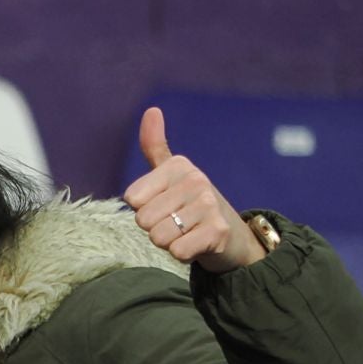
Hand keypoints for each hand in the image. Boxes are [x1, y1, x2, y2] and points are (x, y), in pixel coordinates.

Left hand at [122, 106, 266, 274]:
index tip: (163, 205)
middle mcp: (195, 181)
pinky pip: (177, 251)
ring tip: (186, 232)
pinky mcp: (217, 232)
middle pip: (143, 220)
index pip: (132, 198)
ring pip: (158, 237)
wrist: (230, 234)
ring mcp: (208, 206)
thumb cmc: (190, 203)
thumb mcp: (171, 173)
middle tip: (176, 222)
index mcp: (178, 166)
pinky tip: (196, 244)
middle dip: (154, 227)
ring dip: (168, 242)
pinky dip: (182, 254)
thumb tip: (152, 110)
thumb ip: (155, 147)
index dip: (142, 208)